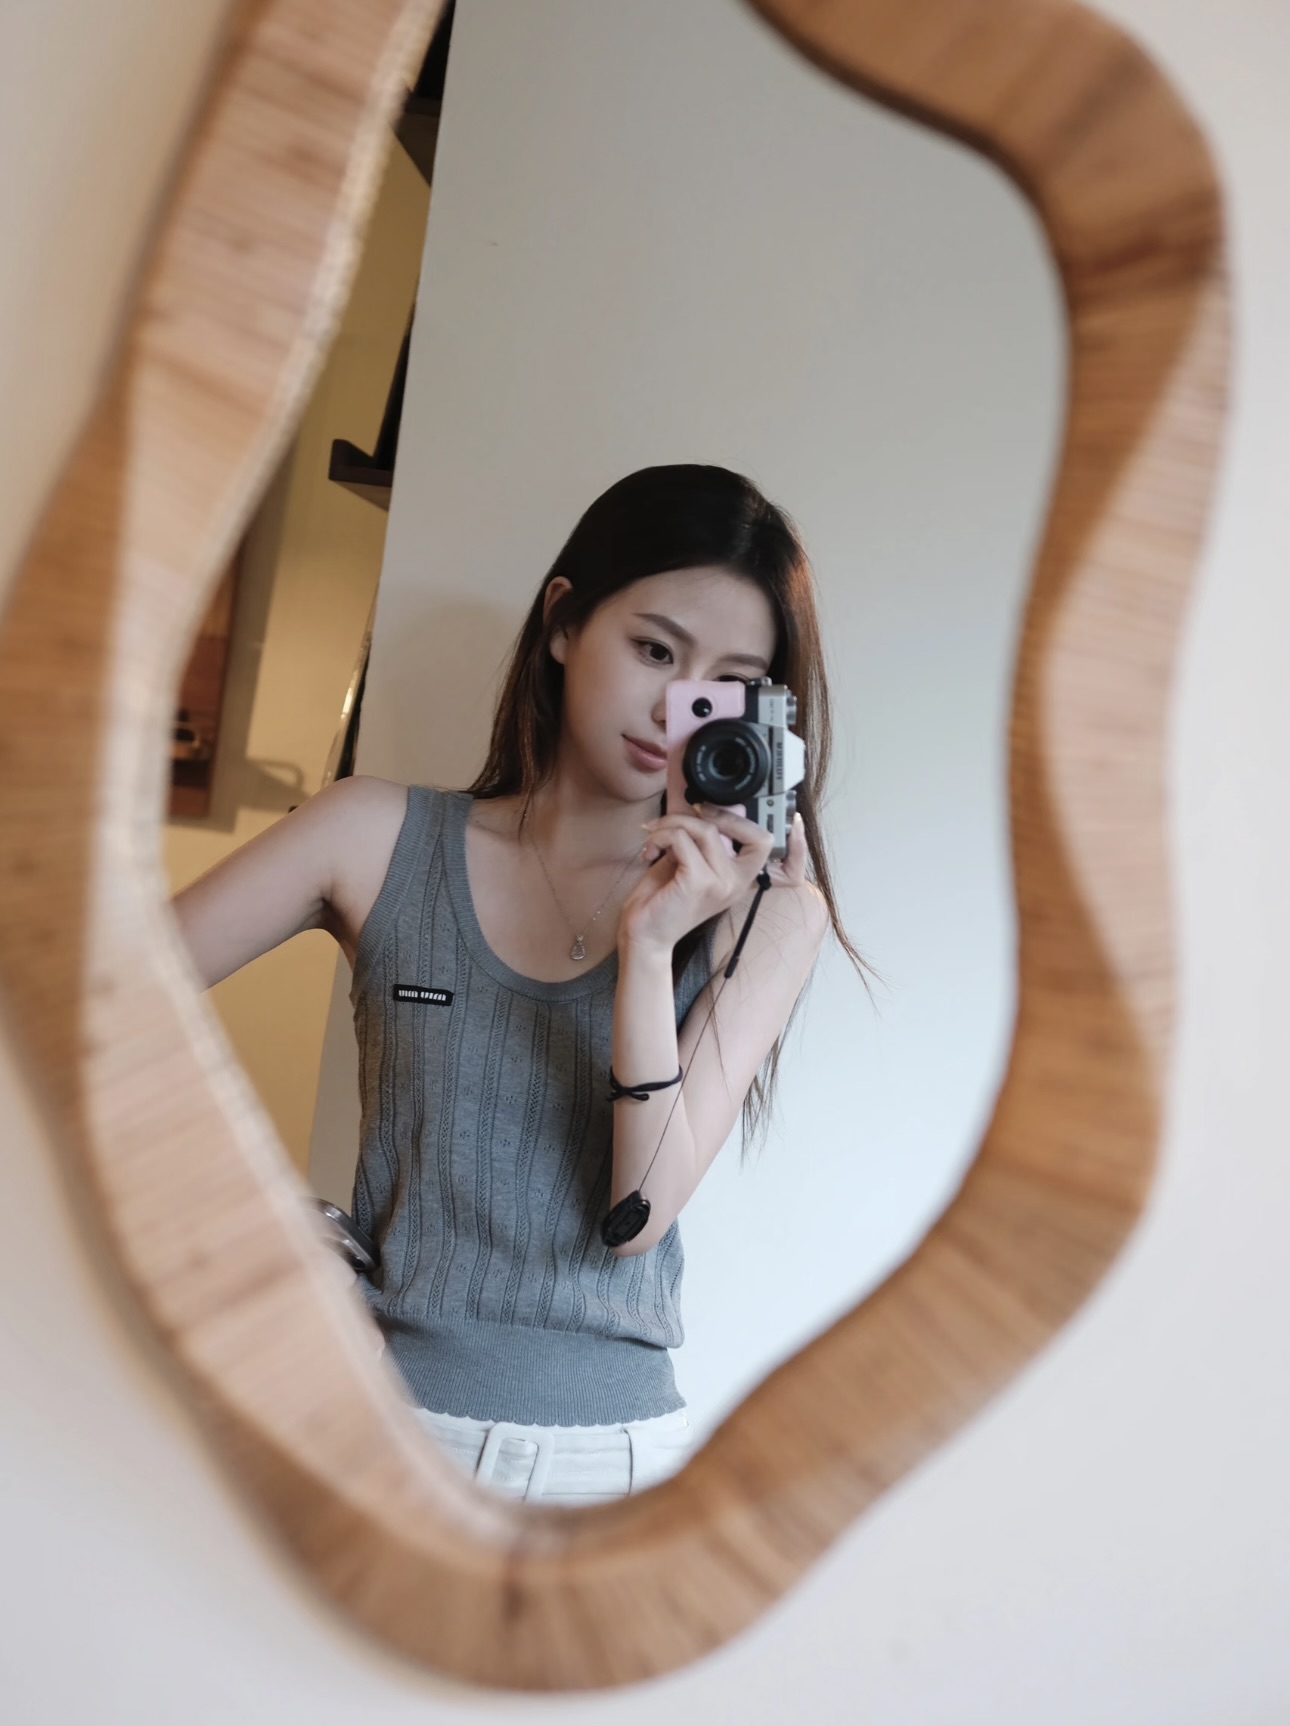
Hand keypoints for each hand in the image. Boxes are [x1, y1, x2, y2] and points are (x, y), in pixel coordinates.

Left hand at [618, 805, 807, 955]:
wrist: (645, 934)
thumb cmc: (662, 898)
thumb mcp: (686, 859)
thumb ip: (698, 834)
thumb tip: (701, 797)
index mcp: (739, 876)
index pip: (763, 839)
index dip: (743, 818)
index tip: (709, 810)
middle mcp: (736, 881)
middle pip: (727, 824)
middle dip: (694, 814)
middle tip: (668, 821)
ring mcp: (720, 882)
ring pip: (703, 829)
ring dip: (670, 825)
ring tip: (653, 838)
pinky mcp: (699, 882)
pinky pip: (682, 840)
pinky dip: (660, 838)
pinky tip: (649, 852)